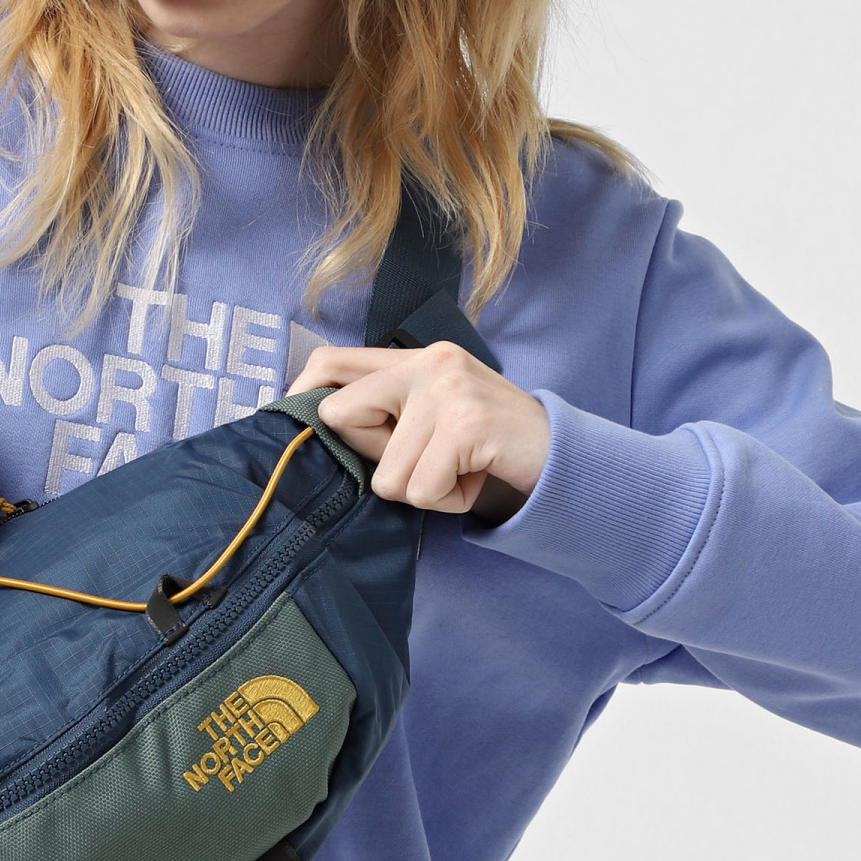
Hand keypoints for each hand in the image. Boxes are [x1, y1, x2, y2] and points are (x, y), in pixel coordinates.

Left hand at [298, 342, 548, 521]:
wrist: (560, 454)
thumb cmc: (488, 445)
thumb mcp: (434, 417)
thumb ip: (389, 413)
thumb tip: (325, 430)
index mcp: (414, 359)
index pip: (332, 362)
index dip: (302, 395)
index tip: (300, 428)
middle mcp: (427, 364)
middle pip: (340, 416)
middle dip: (373, 458)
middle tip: (419, 461)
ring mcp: (446, 391)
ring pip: (385, 474)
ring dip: (421, 489)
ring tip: (457, 472)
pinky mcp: (464, 425)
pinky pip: (419, 490)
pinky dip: (445, 500)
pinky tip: (471, 480)